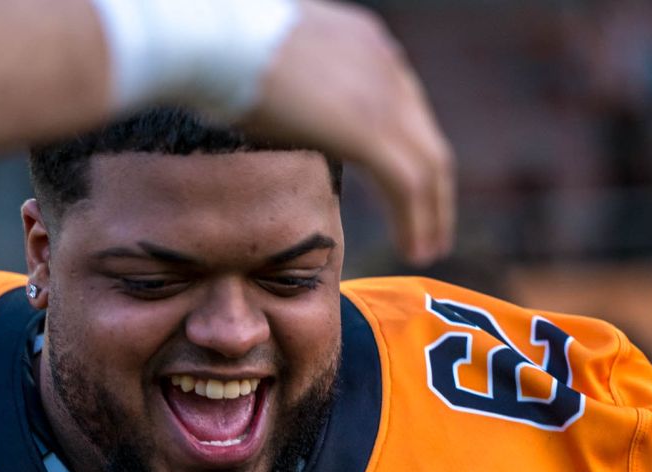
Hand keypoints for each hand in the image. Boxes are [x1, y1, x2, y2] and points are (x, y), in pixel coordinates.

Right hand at [243, 1, 454, 264]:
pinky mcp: (370, 129)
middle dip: (434, 188)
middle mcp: (384, 65)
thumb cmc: (221, 51)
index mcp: (366, 44)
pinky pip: (409, 185)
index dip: (409, 149)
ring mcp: (383, 95)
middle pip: (426, 135)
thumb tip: (283, 122)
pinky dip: (418, 222)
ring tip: (426, 251)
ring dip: (432, 214)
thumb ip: (298, 94)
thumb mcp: (277, 67)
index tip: (407, 187)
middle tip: (434, 228)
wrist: (216, 39)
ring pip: (428, 166)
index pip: (402, 105)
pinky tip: (413, 251)